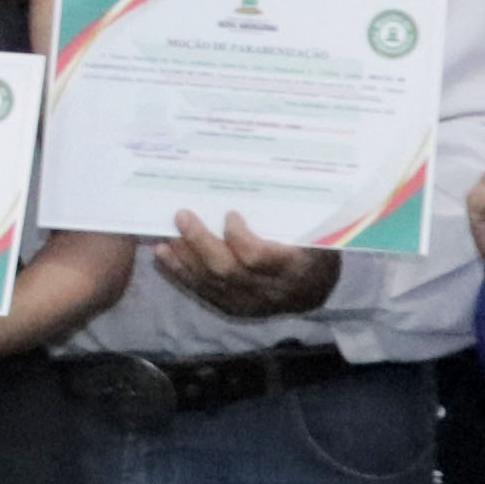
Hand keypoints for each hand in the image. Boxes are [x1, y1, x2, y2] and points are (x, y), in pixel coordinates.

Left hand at [159, 213, 343, 322]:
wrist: (315, 290)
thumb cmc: (316, 249)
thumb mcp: (320, 233)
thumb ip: (298, 215)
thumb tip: (270, 176)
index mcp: (296, 267)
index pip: (258, 257)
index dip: (239, 238)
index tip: (230, 214)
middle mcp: (270, 290)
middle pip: (228, 270)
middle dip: (200, 242)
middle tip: (182, 215)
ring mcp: (250, 303)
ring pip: (211, 283)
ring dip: (184, 258)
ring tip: (165, 236)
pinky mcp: (234, 308)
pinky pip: (203, 292)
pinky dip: (181, 273)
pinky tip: (164, 257)